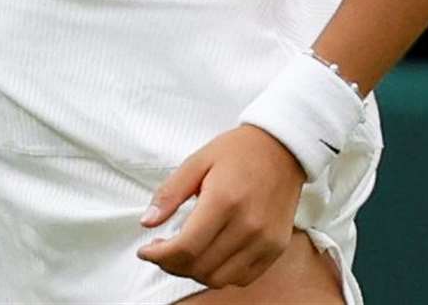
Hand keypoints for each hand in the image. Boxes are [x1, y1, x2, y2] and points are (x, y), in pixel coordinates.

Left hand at [135, 124, 306, 290]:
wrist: (282, 148)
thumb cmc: (237, 151)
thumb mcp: (197, 161)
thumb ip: (170, 193)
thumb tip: (147, 222)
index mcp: (223, 200)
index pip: (186, 248)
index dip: (160, 256)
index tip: (145, 251)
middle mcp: (247, 226)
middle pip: (200, 267)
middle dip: (172, 265)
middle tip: (161, 250)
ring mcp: (264, 241)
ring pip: (220, 278)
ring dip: (195, 272)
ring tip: (183, 254)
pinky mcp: (276, 248)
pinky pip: (243, 277)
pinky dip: (221, 274)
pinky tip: (209, 256)